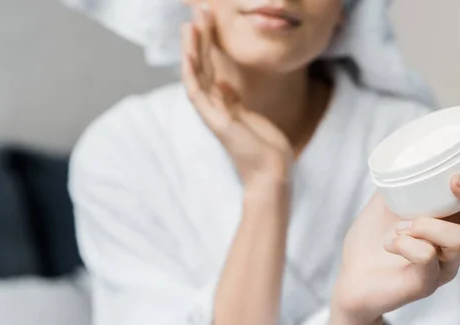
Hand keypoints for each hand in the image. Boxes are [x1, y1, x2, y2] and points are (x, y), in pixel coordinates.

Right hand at [181, 5, 293, 187]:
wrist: (271, 173)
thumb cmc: (264, 149)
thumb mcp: (250, 116)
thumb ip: (234, 100)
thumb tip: (225, 84)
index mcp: (223, 103)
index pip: (211, 67)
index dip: (208, 44)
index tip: (208, 21)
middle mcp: (214, 107)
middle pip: (203, 66)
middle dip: (200, 38)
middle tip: (198, 11)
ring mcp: (213, 114)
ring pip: (197, 76)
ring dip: (192, 51)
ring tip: (190, 25)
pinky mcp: (217, 122)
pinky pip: (199, 95)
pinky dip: (192, 75)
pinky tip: (189, 56)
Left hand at [335, 152, 459, 320]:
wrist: (348, 278)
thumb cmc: (371, 240)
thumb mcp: (386, 200)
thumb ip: (402, 180)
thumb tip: (410, 152)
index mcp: (454, 222)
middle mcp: (457, 246)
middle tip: (455, 180)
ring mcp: (444, 267)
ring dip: (428, 224)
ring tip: (401, 226)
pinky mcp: (426, 285)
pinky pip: (428, 257)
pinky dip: (406, 243)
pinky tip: (389, 242)